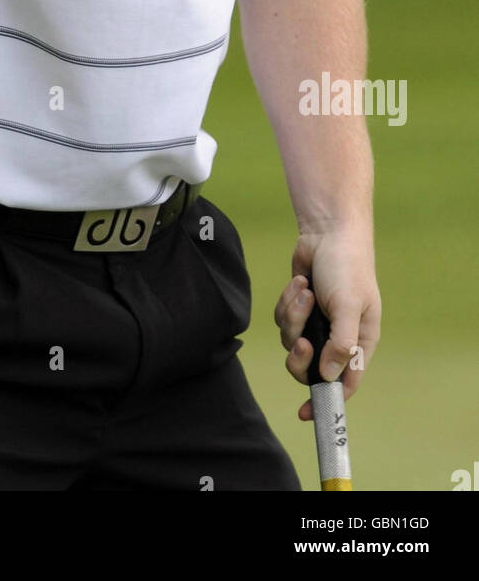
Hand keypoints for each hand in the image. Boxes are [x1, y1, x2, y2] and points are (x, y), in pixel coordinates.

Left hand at [274, 231, 380, 420]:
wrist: (328, 231)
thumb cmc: (347, 267)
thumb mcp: (349, 305)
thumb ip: (341, 343)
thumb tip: (328, 376)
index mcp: (360, 341)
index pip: (345, 383)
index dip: (326, 400)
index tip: (305, 413)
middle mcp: (338, 336)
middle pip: (310, 367)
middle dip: (300, 355)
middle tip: (301, 339)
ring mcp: (317, 322)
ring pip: (292, 340)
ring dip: (294, 315)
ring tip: (306, 290)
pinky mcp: (299, 307)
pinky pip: (283, 319)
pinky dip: (287, 302)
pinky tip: (299, 282)